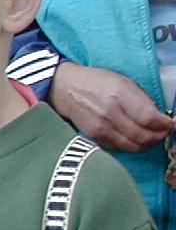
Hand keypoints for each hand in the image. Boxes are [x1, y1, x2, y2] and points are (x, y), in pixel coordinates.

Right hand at [49, 62, 172, 151]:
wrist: (64, 87)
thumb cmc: (96, 82)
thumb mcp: (122, 81)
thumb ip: (141, 99)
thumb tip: (159, 117)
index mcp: (118, 94)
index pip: (148, 117)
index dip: (164, 124)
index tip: (169, 124)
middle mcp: (109, 112)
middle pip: (142, 135)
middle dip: (158, 136)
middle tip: (164, 133)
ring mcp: (100, 127)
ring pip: (132, 145)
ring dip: (147, 144)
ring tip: (152, 138)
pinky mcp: (94, 136)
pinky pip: (119, 147)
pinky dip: (131, 146)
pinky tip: (135, 139)